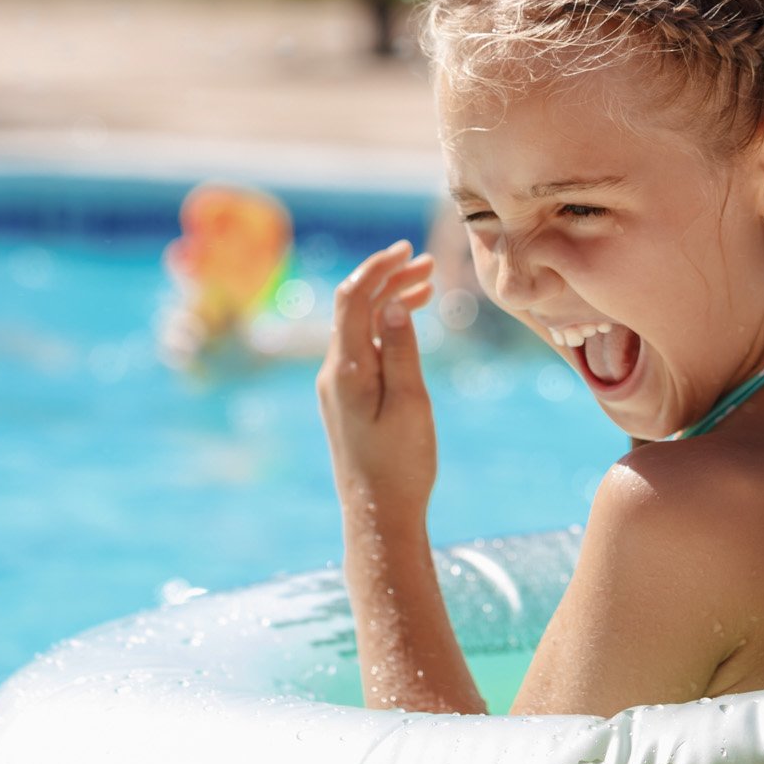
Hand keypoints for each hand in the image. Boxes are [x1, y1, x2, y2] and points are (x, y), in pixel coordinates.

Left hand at [317, 241, 437, 524]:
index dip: (377, 268)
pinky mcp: (348, 396)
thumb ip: (400, 350)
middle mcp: (335, 372)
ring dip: (389, 300)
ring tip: (427, 285)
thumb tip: (392, 304)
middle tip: (428, 265)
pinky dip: (385, 326)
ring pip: (360, 326)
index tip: (407, 250)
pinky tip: (410, 320)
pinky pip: (363, 346)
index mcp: (347, 370)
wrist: (378, 514)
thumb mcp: (410, 403)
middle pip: (355, 307)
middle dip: (388, 279)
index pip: (354, 300)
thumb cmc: (400, 463)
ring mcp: (339, 384)